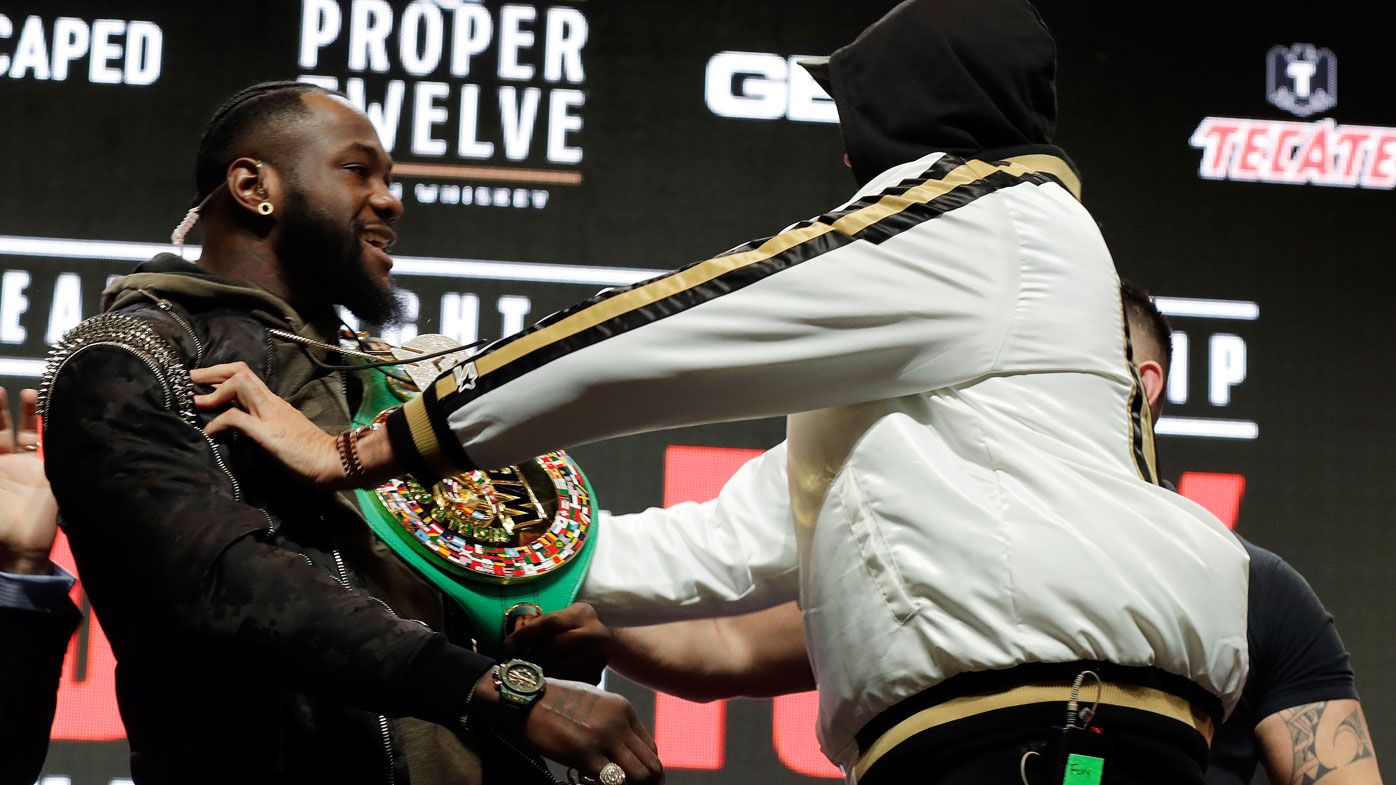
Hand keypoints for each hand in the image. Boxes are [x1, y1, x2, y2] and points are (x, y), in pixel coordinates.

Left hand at [0, 387, 58, 573]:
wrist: (20, 546)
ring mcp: (25, 466)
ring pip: (24, 432)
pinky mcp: (47, 471)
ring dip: (23, 413)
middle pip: (0, 429)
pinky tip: (49, 411)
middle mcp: (3, 463)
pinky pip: (47, 444)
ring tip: (26, 392)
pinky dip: (48, 428)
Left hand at [191, 363, 345, 487]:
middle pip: (240, 371)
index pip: (247, 377)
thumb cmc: (311, 453)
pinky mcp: (268, 432)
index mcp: (275, 403)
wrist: (334, 462)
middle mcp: (271, 403)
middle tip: (190, 379)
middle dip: (211, 372)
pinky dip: (219, 422)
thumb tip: (243, 430)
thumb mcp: (283, 434)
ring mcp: (270, 415)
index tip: (202, 382)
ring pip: (239, 384)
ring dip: (213, 391)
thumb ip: (265, 427)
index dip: (221, 374)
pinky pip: (237, 418)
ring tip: (196, 402)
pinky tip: (210, 432)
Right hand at [471, 672, 662, 783]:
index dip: (646, 766)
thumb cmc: (555, 701)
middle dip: (647, 782)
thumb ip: (614, 720)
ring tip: (612, 783)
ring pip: (639, 775)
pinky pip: (612, 781)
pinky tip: (591, 782)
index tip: (634, 776)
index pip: (651, 747)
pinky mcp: (585, 755)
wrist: (526, 698)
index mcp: (623, 709)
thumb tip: (625, 747)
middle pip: (650, 764)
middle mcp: (619, 723)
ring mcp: (604, 738)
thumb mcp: (594, 701)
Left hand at [504, 602, 612, 684]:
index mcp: (582, 614)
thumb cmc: (572, 630)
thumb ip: (540, 628)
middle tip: (516, 665)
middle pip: (555, 647)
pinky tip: (543, 685)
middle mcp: (595, 633)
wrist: (605, 644)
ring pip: (560, 669)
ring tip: (527, 675)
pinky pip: (567, 684)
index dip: (525, 635)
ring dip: (539, 674)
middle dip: (532, 657)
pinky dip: (552, 685)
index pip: (550, 623)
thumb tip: (509, 649)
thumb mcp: (561, 619)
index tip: (506, 648)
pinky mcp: (596, 676)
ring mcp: (599, 657)